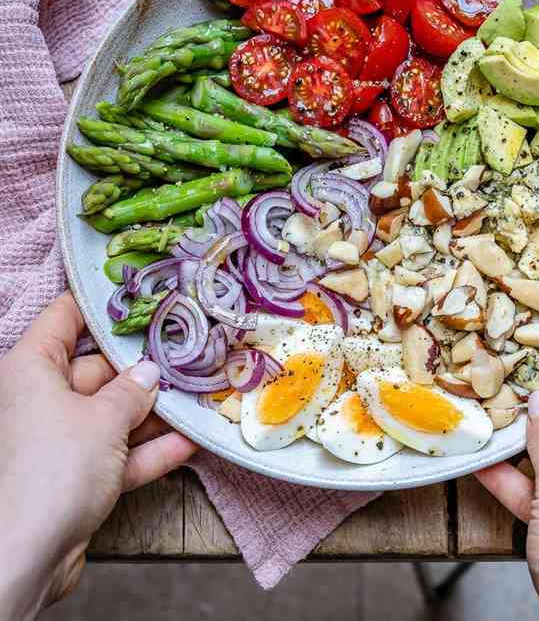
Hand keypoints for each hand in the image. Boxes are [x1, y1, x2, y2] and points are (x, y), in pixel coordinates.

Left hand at [0, 292, 197, 620]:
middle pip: (97, 371)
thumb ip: (132, 391)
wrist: (25, 556)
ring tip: (198, 397)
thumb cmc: (53, 469)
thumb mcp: (103, 419)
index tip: (141, 296)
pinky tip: (189, 441)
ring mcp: (59, 441)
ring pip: (112, 415)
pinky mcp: (74, 477)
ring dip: (154, 413)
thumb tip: (150, 372)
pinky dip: (150, 450)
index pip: (63, 319)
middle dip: (143, 369)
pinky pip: (117, 454)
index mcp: (31, 370)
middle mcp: (40, 401)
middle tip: (187, 356)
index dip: (101, 306)